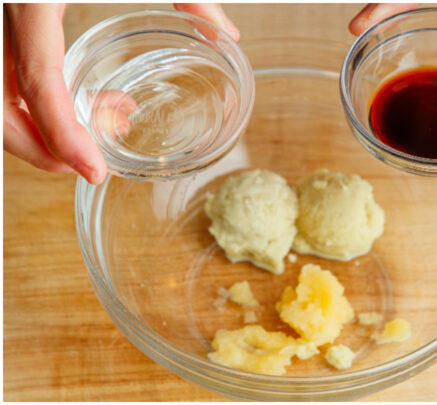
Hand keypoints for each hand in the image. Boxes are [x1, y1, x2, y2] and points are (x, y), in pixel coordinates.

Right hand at [3, 3, 238, 183]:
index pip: (38, 84)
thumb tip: (229, 36)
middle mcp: (0, 5)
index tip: (94, 172)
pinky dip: (27, 92)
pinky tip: (77, 91)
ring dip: (35, 121)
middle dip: (40, 144)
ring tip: (97, 122)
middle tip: (92, 163)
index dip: (64, 137)